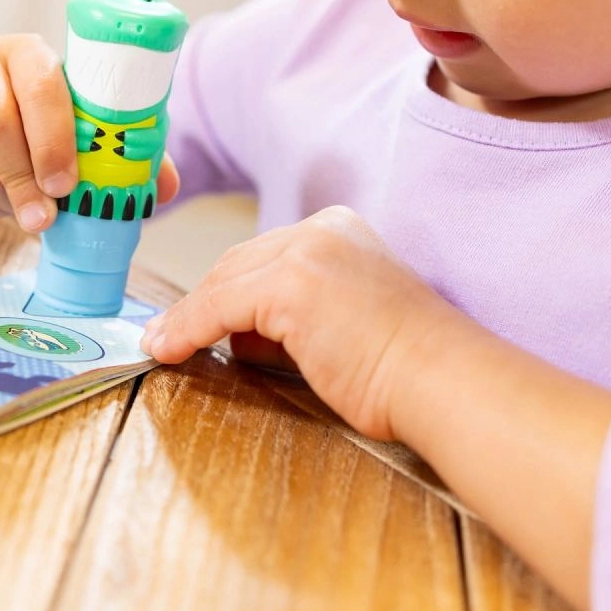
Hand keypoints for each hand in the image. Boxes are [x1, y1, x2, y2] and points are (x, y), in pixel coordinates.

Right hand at [0, 34, 179, 231]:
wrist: (9, 104)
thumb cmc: (60, 114)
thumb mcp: (95, 119)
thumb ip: (129, 148)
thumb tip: (161, 189)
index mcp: (26, 49)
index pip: (39, 85)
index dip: (53, 139)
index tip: (67, 184)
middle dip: (23, 179)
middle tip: (47, 217)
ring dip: (4, 197)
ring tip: (32, 213)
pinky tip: (3, 204)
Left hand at [140, 205, 463, 439]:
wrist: (446, 381)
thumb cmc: (405, 368)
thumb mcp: (344, 319)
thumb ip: (294, 312)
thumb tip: (238, 334)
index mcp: (338, 229)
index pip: (263, 256)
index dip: (224, 291)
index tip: (194, 316)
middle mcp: (320, 229)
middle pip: (238, 264)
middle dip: (202, 302)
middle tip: (169, 333)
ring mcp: (306, 252)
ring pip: (222, 285)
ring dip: (188, 319)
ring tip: (165, 344)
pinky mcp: (290, 285)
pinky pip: (217, 308)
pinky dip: (186, 328)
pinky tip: (166, 349)